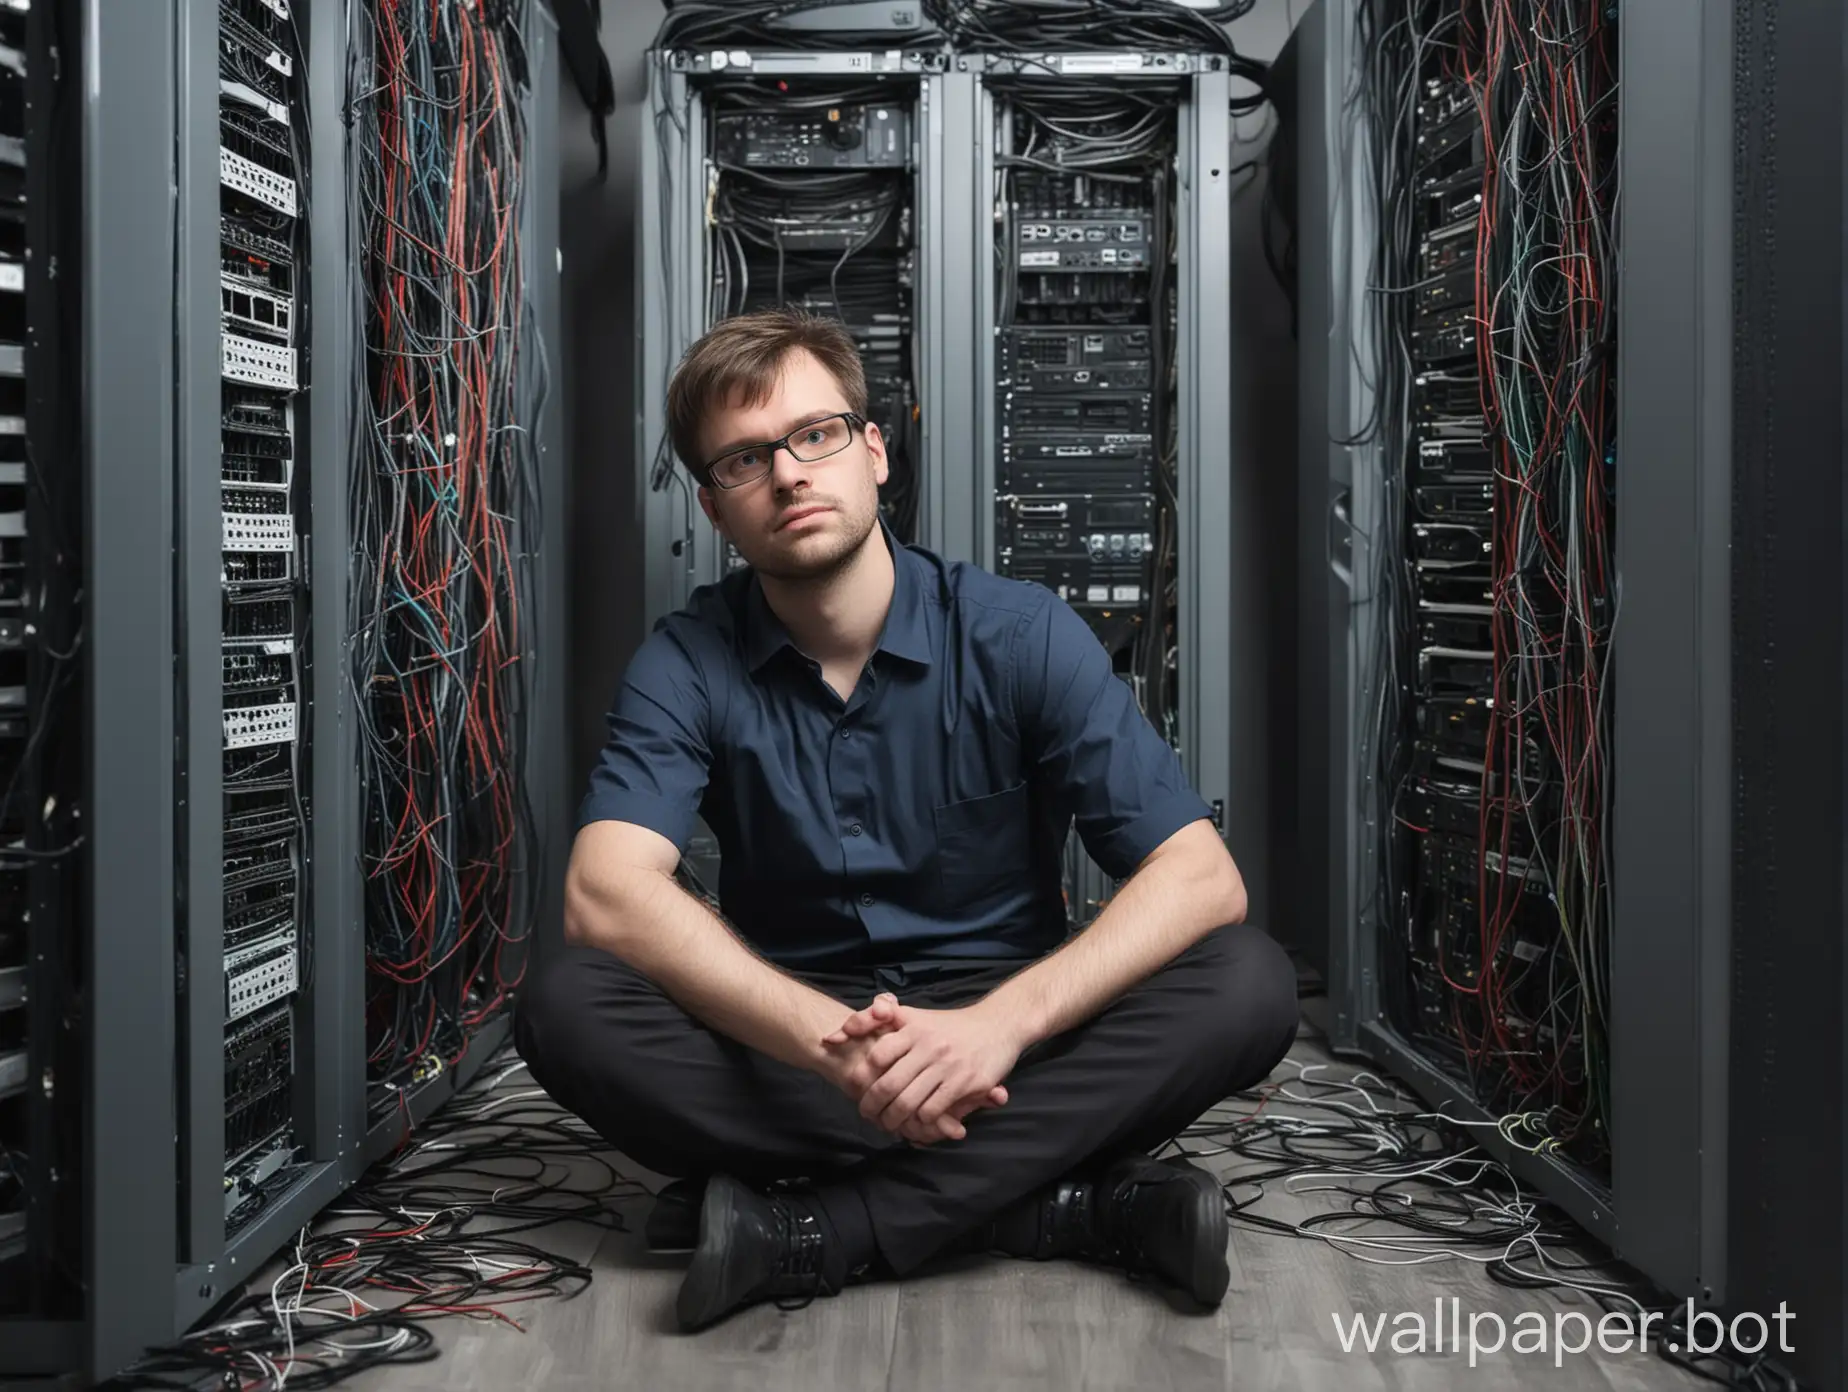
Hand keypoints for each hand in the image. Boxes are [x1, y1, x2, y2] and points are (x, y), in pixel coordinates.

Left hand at [827, 999, 1023, 1142]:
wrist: (998, 1026)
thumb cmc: (948, 1025)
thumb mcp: (913, 1015)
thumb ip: (874, 1018)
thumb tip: (833, 1034)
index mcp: (914, 1027)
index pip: (877, 1055)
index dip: (863, 1076)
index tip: (857, 1089)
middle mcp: (929, 1045)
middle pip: (889, 1085)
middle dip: (873, 1106)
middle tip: (867, 1114)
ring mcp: (948, 1065)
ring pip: (909, 1102)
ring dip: (894, 1120)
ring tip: (889, 1124)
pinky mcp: (965, 1082)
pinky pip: (933, 1110)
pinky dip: (921, 1121)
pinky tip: (918, 1122)